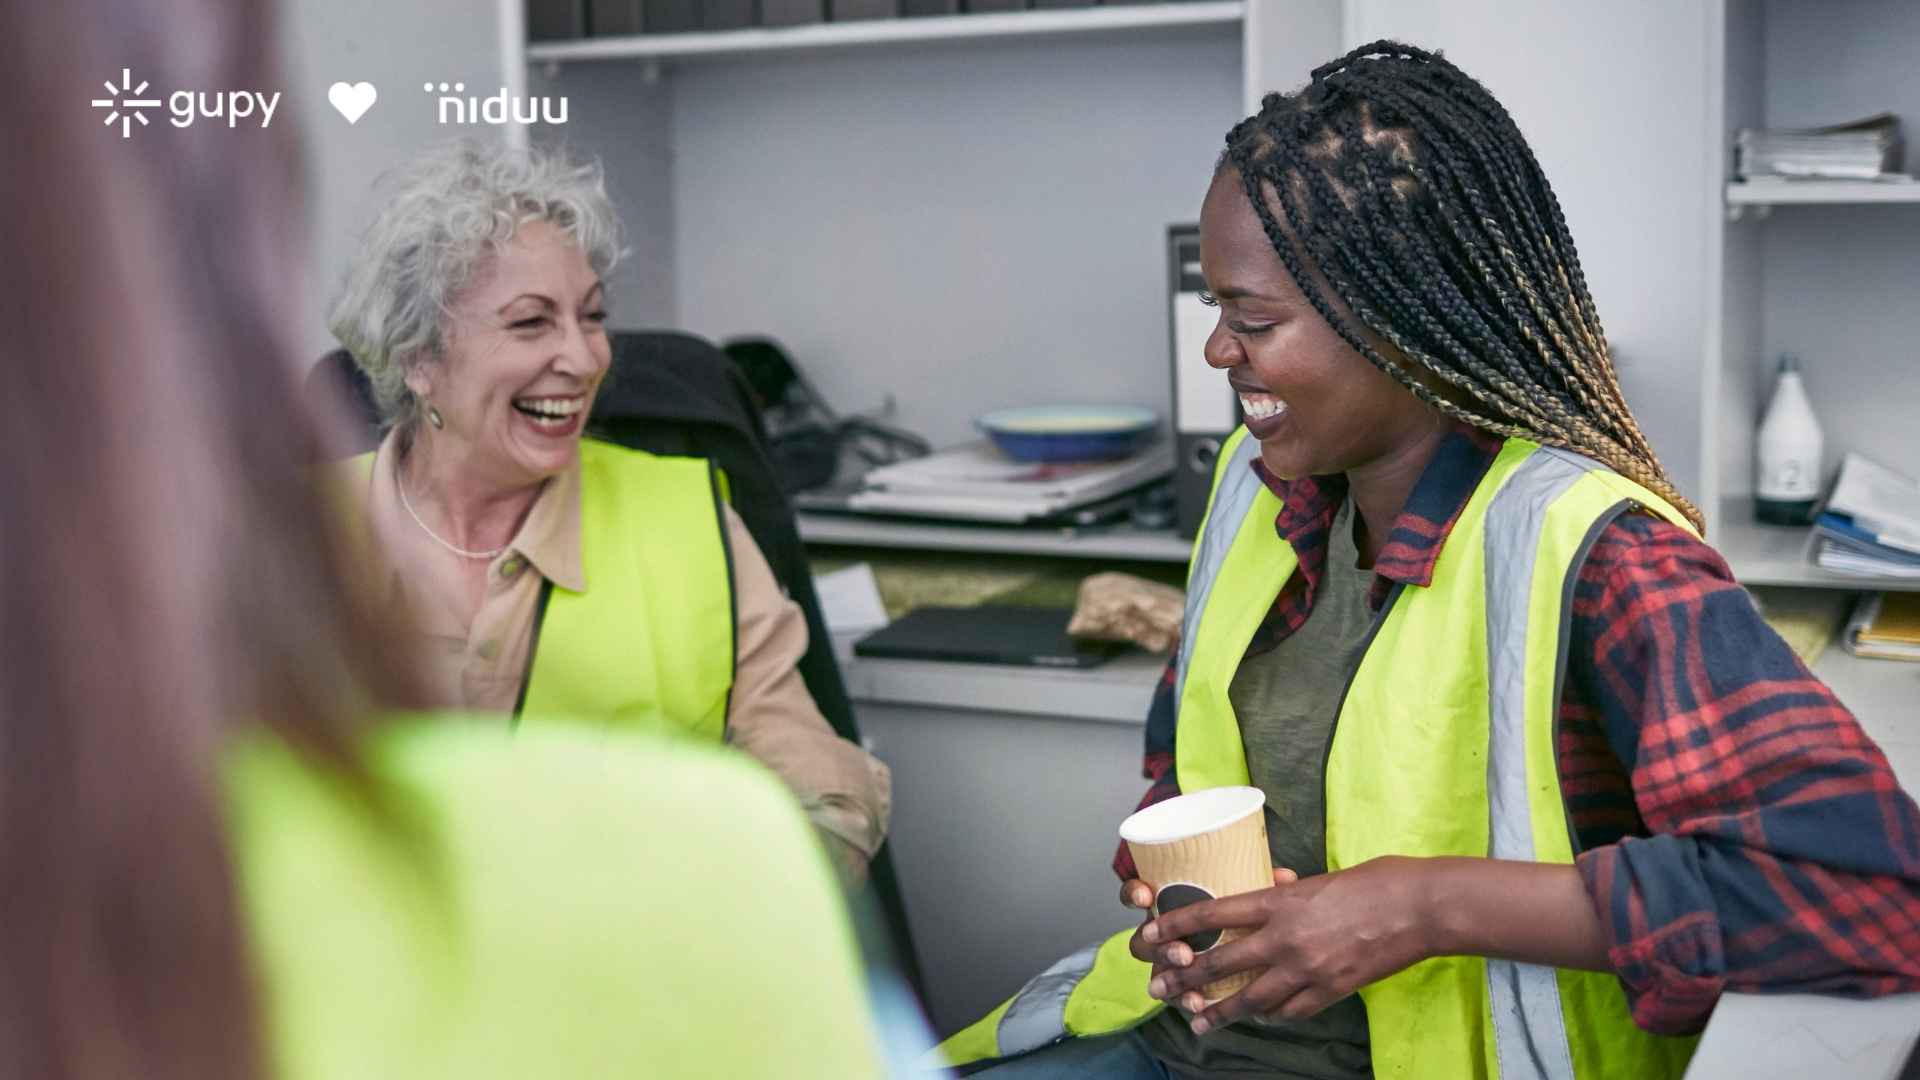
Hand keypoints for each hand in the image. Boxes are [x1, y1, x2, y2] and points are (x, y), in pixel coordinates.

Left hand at [1132, 857, 1435, 1034]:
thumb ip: (1286, 891)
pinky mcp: (1331, 991)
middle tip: (1159, 988)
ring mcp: (1308, 969)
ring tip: (1198, 1020)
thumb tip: (1269, 886)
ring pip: (1251, 999)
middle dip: (1186, 978)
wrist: (1419, 907)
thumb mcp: (1318, 878)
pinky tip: (1259, 1018)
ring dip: (1220, 1011)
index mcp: (1279, 902)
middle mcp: (1286, 938)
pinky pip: (1290, 1011)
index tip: (1150, 935)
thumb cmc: (1373, 882)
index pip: (1213, 915)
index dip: (1176, 926)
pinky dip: (1271, 1015)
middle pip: (1222, 963)